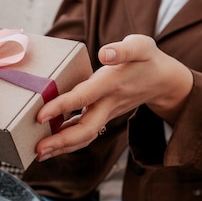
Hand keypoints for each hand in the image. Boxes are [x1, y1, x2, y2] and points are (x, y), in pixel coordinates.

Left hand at [35, 34, 192, 160]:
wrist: (164, 81)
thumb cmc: (147, 60)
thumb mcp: (141, 46)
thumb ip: (123, 49)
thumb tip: (104, 53)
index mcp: (111, 83)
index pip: (84, 97)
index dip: (62, 106)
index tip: (40, 115)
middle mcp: (108, 103)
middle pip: (86, 129)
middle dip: (61, 141)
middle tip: (38, 150)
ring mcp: (106, 113)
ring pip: (85, 136)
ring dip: (63, 147)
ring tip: (38, 154)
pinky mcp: (103, 116)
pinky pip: (86, 132)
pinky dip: (68, 141)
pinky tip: (50, 145)